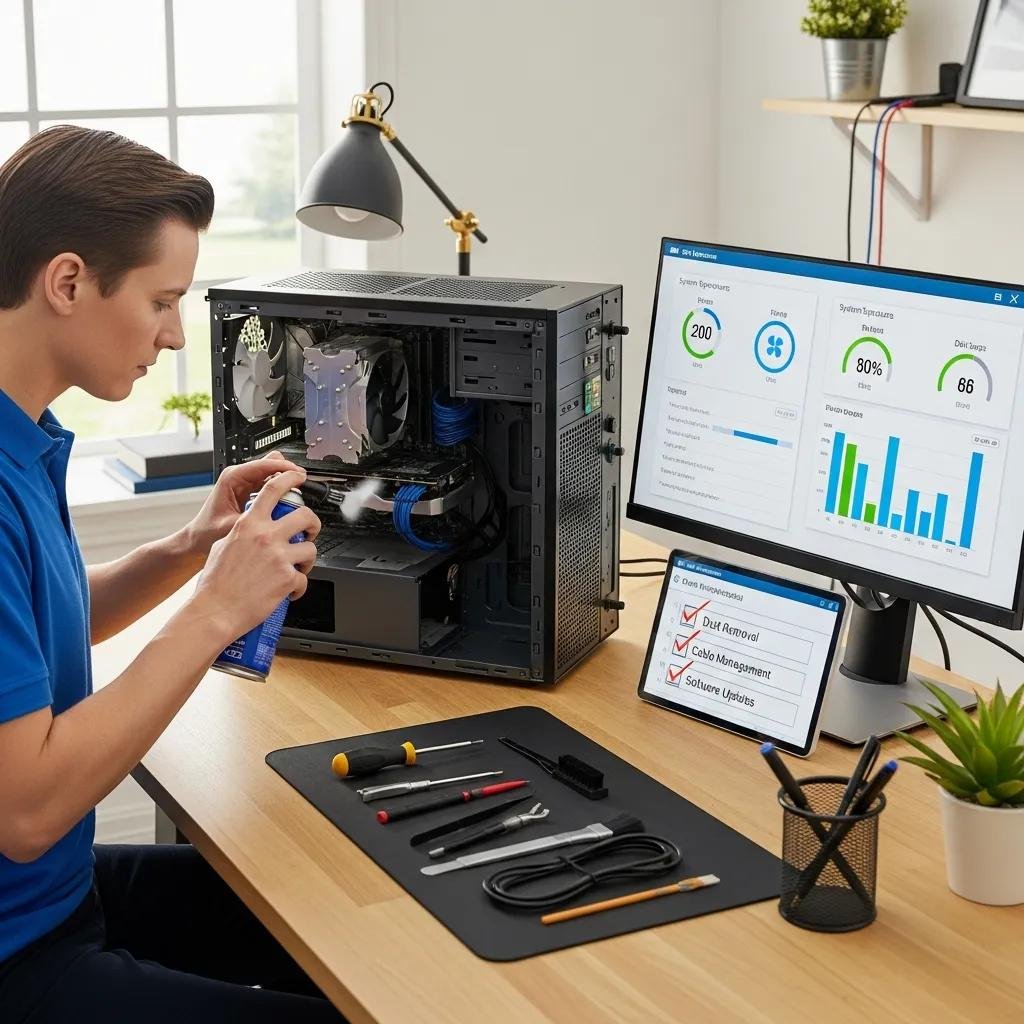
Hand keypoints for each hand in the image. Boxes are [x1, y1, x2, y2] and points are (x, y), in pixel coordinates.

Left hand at [185, 451, 304, 563]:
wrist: (199, 539)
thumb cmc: (207, 532)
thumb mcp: (230, 526)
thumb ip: (251, 520)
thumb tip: (273, 521)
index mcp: (232, 477)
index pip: (264, 464)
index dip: (285, 468)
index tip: (300, 475)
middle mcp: (240, 476)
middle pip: (272, 464)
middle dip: (288, 473)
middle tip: (300, 487)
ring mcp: (247, 483)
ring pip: (274, 473)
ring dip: (286, 483)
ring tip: (296, 497)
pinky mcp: (252, 491)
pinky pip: (272, 485)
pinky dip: (282, 491)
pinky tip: (288, 503)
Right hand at [192, 469, 321, 641]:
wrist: (214, 612)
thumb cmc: (214, 585)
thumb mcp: (222, 546)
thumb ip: (242, 533)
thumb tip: (252, 529)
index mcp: (248, 525)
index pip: (273, 489)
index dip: (290, 478)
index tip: (299, 477)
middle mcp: (265, 536)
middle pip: (306, 516)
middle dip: (313, 524)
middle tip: (309, 532)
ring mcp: (279, 556)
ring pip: (311, 548)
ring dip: (307, 559)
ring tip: (298, 567)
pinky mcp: (288, 578)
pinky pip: (304, 580)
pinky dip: (299, 588)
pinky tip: (289, 592)